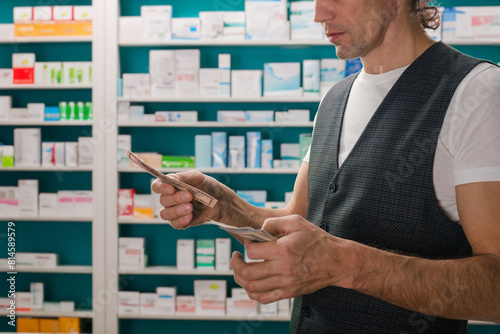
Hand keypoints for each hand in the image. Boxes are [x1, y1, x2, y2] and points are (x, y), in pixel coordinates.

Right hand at [151, 170, 229, 228]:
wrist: (220, 201)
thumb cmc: (207, 187)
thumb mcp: (198, 177)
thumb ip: (184, 177)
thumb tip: (171, 179)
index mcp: (171, 186)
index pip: (157, 186)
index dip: (161, 188)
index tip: (171, 189)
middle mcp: (170, 199)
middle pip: (163, 200)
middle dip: (175, 198)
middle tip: (189, 196)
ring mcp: (174, 211)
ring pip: (165, 214)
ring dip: (177, 211)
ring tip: (190, 207)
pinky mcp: (181, 222)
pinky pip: (174, 224)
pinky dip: (181, 220)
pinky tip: (190, 216)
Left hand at [231, 214, 353, 303]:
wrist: (336, 261)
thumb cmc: (317, 240)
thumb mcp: (296, 222)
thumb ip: (274, 222)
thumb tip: (258, 230)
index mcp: (284, 250)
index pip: (252, 251)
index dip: (246, 244)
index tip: (249, 241)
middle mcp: (283, 269)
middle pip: (247, 273)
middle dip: (235, 264)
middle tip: (236, 256)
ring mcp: (285, 284)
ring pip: (252, 288)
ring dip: (240, 278)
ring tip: (241, 268)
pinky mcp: (289, 293)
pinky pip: (263, 298)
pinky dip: (252, 292)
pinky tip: (251, 282)